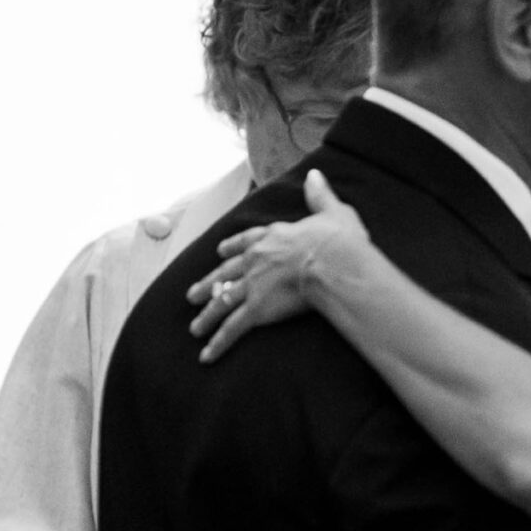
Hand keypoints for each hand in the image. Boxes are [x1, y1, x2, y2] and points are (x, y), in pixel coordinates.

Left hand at [187, 169, 372, 362]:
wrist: (332, 260)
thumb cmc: (338, 239)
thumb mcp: (332, 211)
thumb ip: (319, 195)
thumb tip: (314, 174)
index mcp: (273, 236)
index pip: (246, 242)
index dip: (232, 247)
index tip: (220, 251)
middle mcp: (256, 259)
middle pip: (225, 273)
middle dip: (208, 285)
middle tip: (192, 295)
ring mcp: (253, 284)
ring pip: (222, 301)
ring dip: (207, 316)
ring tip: (195, 328)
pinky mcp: (256, 308)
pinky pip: (232, 328)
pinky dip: (218, 343)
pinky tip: (206, 355)